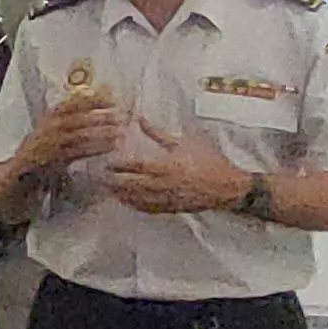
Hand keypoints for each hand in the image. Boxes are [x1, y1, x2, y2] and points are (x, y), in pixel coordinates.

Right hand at [13, 86, 124, 170]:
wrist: (22, 171)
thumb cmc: (42, 147)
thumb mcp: (52, 127)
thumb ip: (71, 114)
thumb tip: (93, 95)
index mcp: (50, 116)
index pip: (72, 102)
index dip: (91, 98)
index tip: (112, 96)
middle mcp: (50, 127)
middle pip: (78, 118)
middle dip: (100, 115)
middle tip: (121, 115)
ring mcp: (51, 144)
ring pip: (80, 134)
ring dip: (102, 132)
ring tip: (121, 132)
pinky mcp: (55, 159)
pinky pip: (79, 152)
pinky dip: (96, 148)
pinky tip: (111, 146)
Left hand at [101, 118, 254, 215]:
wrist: (227, 187)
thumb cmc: (208, 161)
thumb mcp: (184, 143)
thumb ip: (158, 135)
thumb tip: (140, 119)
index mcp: (168, 165)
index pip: (137, 166)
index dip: (120, 166)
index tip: (107, 163)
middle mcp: (166, 184)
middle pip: (133, 185)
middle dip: (115, 183)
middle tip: (100, 180)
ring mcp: (168, 198)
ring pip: (139, 199)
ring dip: (122, 196)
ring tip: (108, 192)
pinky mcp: (172, 208)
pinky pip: (149, 209)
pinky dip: (136, 206)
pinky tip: (126, 203)